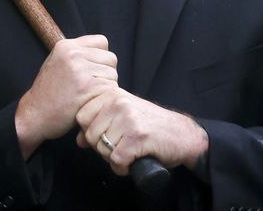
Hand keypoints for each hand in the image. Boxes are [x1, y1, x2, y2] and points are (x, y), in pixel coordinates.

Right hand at [15, 35, 117, 157]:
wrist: (34, 116)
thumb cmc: (49, 93)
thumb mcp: (57, 63)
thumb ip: (78, 54)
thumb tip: (104, 53)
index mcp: (66, 46)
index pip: (102, 41)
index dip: (101, 57)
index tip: (92, 70)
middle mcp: (73, 54)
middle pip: (111, 58)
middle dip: (106, 73)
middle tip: (91, 87)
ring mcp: (80, 69)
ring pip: (113, 74)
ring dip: (106, 87)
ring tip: (88, 95)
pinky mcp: (86, 87)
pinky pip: (111, 88)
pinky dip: (104, 97)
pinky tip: (90, 102)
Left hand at [75, 88, 208, 175]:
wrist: (183, 134)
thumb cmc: (152, 126)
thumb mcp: (124, 118)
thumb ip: (100, 124)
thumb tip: (79, 140)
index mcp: (113, 95)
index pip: (82, 116)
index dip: (92, 131)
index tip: (111, 133)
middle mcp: (119, 103)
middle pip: (90, 135)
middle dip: (103, 147)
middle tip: (123, 145)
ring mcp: (128, 119)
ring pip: (102, 148)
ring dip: (114, 157)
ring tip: (131, 150)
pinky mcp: (136, 137)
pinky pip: (116, 160)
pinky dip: (124, 167)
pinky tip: (135, 159)